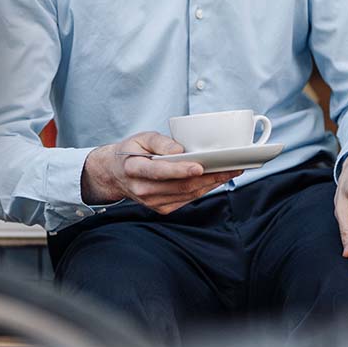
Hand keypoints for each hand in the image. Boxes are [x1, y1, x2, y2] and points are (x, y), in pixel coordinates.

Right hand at [81, 131, 240, 214]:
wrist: (116, 174)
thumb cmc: (132, 151)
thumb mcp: (141, 138)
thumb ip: (160, 142)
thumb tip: (180, 150)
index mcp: (134, 168)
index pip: (158, 171)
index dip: (180, 170)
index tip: (199, 166)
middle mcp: (142, 189)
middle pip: (179, 186)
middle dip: (209, 177)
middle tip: (231, 166)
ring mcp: (152, 202)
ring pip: (187, 194)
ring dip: (212, 184)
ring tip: (231, 171)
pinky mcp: (161, 208)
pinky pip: (187, 199)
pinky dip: (204, 190)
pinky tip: (217, 180)